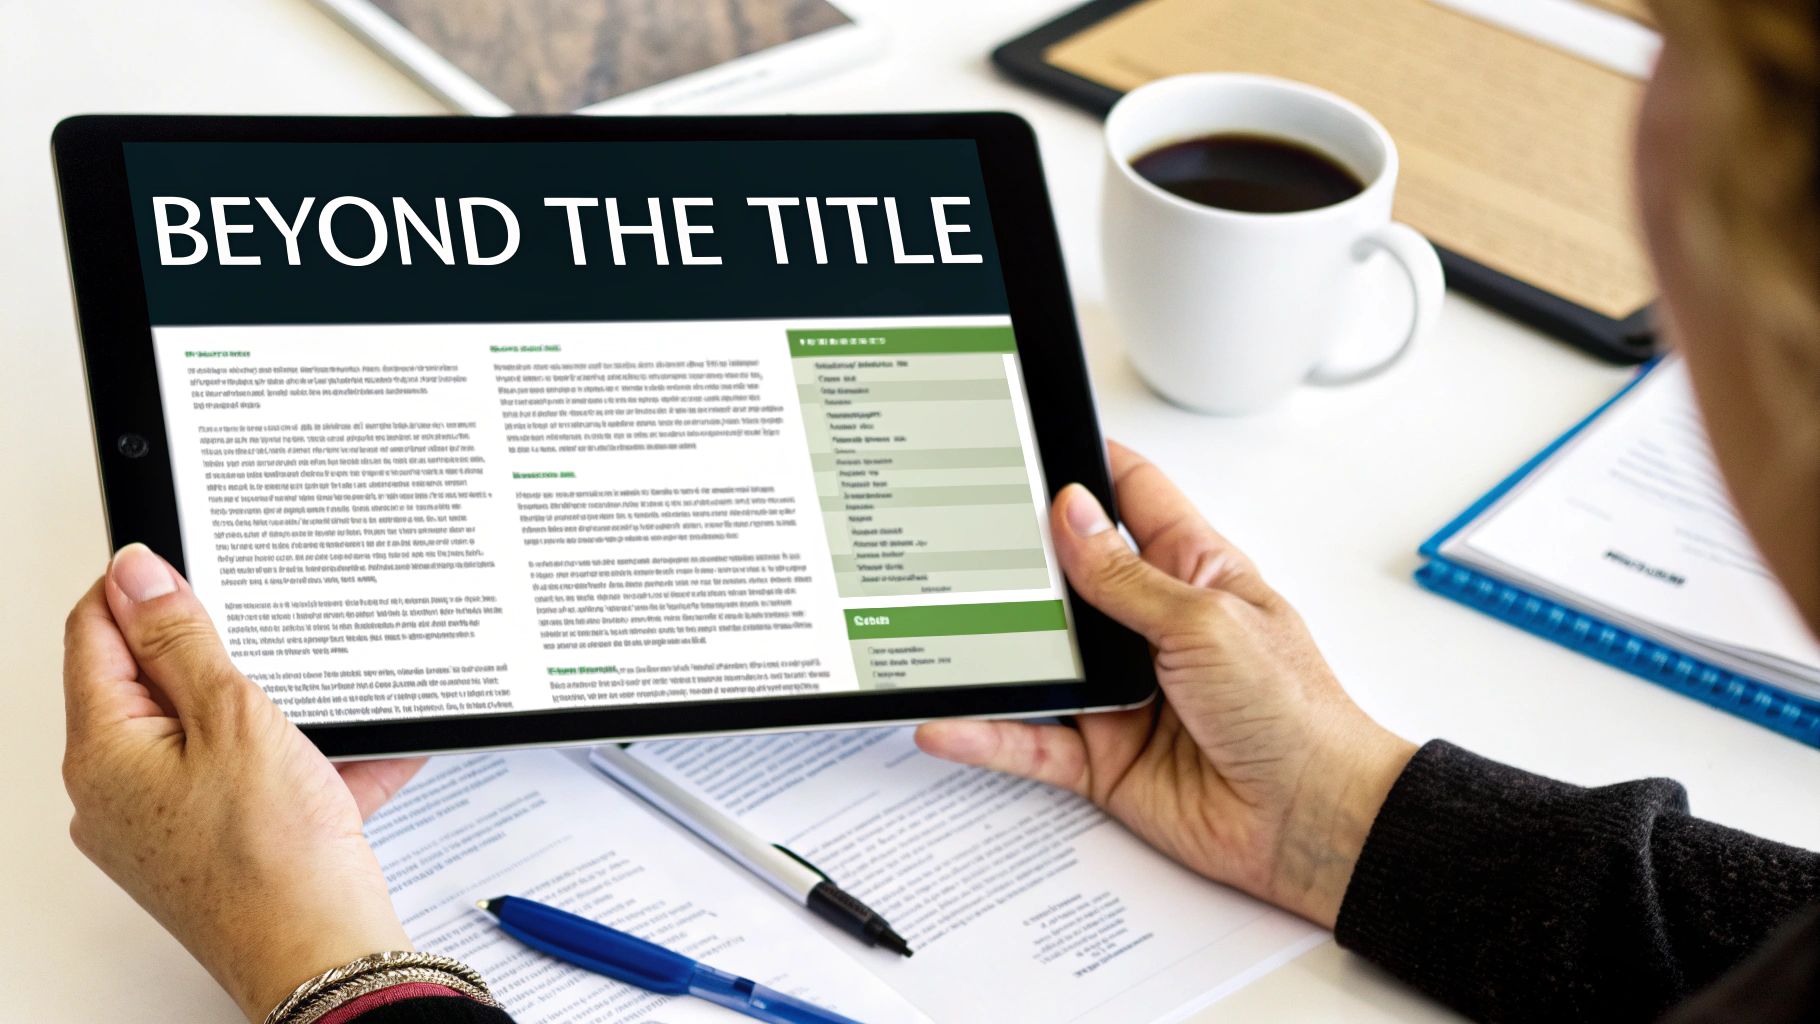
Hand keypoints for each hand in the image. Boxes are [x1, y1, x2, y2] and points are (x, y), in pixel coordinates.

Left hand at [61, 544, 425, 1020]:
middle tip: (273, 634)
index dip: (140, 584)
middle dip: (223, 652)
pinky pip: (253, 781)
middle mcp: (117, 792)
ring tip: (326, 702)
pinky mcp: (214, 847)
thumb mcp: (234, 719)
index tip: (189, 556)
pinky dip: (304, 761)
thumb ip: (184, 641)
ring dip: (276, 709)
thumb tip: (136, 575)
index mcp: (103, 752)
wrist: (325, 959)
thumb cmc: (274, 859)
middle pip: (154, 683)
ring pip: (214, 733)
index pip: (95, 633)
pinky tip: (360, 752)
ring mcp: (164, 824)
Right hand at [916, 443, 1415, 927]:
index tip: (1029, 436)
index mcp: (1190, 572)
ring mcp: (1120, 691)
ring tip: (933, 624)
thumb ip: (1127, 577)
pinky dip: (986, 732)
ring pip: (1037, 659)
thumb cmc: (1294, 712)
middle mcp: (1148, 626)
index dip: (1085, 463)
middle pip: (1065, 576)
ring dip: (990, 648)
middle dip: (1014, 557)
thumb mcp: (1207, 623)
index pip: (1131, 496)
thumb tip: (1072, 514)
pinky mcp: (1101, 756)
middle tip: (953, 531)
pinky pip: (1030, 741)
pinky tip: (947, 720)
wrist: (1313, 821)